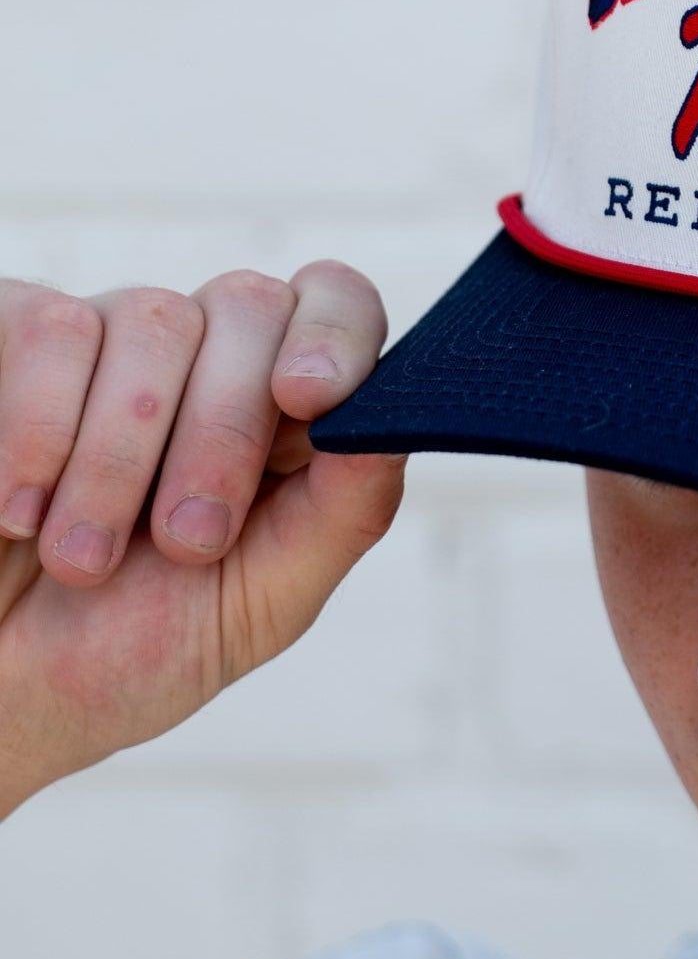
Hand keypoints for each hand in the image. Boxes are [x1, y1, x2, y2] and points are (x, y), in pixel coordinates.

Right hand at [0, 263, 406, 817]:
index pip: (337, 306)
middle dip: (223, 432)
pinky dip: (38, 429)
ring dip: (120, 457)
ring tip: (80, 560)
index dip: (336, 332)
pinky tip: (16, 513)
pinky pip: (46, 324)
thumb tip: (397, 422)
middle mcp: (201, 356)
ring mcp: (102, 337)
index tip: (309, 396)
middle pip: (250, 307)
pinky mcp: (8, 337)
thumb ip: (345, 512)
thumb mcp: (261, 603)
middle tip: (184, 543)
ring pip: (150, 316)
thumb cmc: (126, 652)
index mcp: (282, 412)